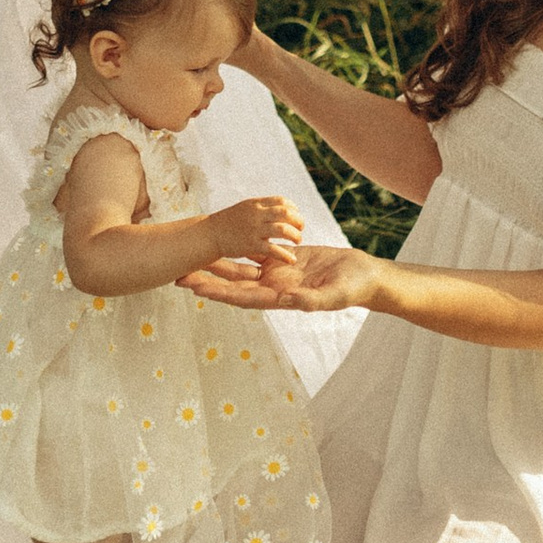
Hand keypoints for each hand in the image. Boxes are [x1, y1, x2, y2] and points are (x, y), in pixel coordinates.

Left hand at [188, 243, 383, 314]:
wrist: (363, 276)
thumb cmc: (352, 289)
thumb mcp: (333, 296)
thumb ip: (311, 300)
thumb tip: (287, 301)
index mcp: (280, 298)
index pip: (243, 296)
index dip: (219, 293)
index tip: (196, 289)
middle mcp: (273, 287)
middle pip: (234, 282)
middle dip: (208, 278)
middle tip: (179, 273)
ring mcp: (277, 273)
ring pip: (241, 267)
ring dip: (217, 263)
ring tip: (193, 256)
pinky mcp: (284, 259)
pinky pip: (256, 252)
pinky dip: (239, 247)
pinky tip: (222, 241)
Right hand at [203, 190, 305, 268]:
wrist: (209, 234)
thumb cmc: (228, 222)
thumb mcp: (245, 208)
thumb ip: (262, 208)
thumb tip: (281, 210)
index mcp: (255, 204)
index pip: (281, 201)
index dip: (293, 208)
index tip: (296, 216)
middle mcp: (256, 214)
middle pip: (285, 213)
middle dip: (298, 221)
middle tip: (301, 228)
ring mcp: (254, 229)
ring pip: (282, 229)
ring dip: (295, 235)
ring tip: (298, 241)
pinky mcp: (251, 244)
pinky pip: (273, 249)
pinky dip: (285, 255)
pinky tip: (291, 259)